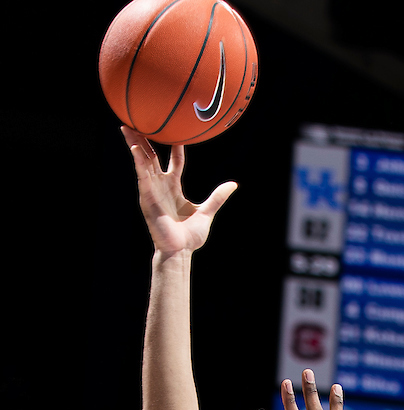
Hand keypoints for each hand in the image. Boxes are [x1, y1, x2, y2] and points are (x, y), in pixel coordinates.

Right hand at [122, 127, 236, 255]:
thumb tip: (233, 185)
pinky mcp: (147, 197)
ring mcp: (152, 190)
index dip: (175, 148)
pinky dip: (137, 161)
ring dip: (135, 144)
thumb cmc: (190, 236)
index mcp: (174, 188)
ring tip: (128, 126)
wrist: (180, 251)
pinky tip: (134, 147)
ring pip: (142, 162)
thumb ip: (218, 197)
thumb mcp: (207, 212)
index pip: (174, 163)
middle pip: (152, 157)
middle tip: (142, 120)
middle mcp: (161, 186)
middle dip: (146, 139)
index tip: (177, 133)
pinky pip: (141, 175)